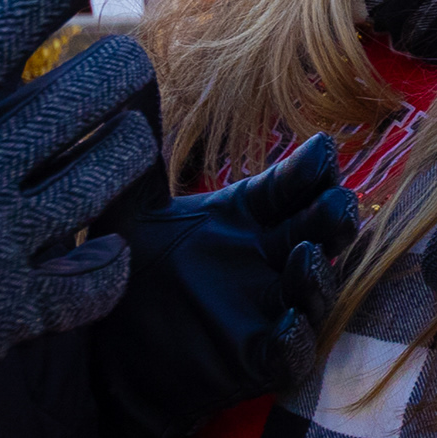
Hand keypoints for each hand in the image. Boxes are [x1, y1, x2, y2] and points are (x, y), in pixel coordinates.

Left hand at [92, 131, 359, 437]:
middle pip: (322, 231)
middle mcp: (268, 259)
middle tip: (335, 203)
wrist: (100, 358)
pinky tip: (288, 323)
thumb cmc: (124, 278)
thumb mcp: (127, 213)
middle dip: (336, 216)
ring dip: (318, 275)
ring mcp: (269, 310)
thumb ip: (136, 159)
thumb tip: (125, 75)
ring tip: (305, 256)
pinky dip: (296, 340)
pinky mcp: (256, 362)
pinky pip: (292, 353)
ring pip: (317, 291)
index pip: (295, 184)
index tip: (317, 153)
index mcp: (248, 216)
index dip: (311, 169)